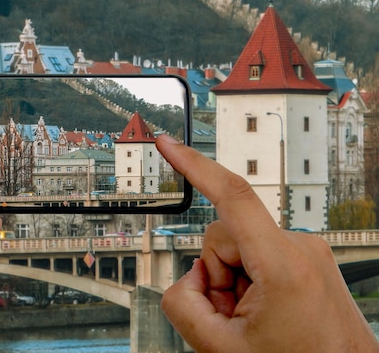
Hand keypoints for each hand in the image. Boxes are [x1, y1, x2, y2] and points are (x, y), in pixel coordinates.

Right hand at [155, 134, 377, 352]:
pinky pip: (259, 254)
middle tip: (234, 316)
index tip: (170, 145)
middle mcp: (300, 247)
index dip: (194, 165)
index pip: (233, 196)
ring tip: (254, 318)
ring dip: (234, 282)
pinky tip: (266, 311)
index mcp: (284, 265)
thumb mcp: (222, 349)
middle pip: (224, 237)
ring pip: (240, 247)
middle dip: (217, 275)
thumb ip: (182, 306)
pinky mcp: (307, 257)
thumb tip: (188, 279)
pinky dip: (251, 281)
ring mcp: (307, 251)